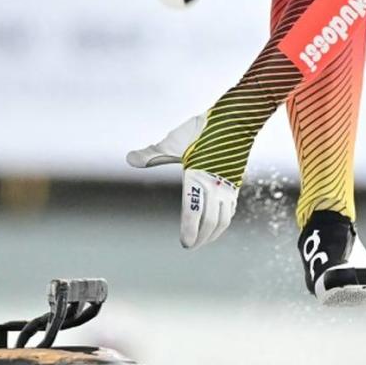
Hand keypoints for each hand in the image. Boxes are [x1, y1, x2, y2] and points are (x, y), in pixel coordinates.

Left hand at [127, 113, 237, 248]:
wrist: (235, 119)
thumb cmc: (202, 130)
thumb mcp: (173, 143)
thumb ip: (151, 155)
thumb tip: (129, 159)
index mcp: (197, 178)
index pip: (193, 213)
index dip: (189, 231)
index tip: (185, 244)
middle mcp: (215, 186)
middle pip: (211, 222)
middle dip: (201, 237)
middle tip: (192, 246)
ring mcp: (228, 186)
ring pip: (224, 218)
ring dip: (214, 232)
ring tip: (204, 239)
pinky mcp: (236, 182)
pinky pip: (231, 208)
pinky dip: (224, 220)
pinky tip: (218, 222)